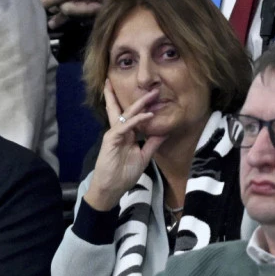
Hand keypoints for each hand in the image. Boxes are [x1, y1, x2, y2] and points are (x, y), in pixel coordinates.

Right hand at [83, 80, 166, 211]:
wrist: (111, 188)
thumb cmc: (123, 174)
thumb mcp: (143, 157)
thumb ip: (152, 144)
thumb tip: (164, 132)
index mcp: (127, 135)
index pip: (134, 116)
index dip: (144, 106)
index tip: (155, 97)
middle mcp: (120, 131)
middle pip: (126, 109)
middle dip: (139, 98)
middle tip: (152, 88)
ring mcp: (114, 134)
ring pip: (125, 114)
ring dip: (139, 104)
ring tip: (151, 94)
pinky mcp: (110, 139)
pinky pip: (124, 126)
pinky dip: (136, 120)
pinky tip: (147, 115)